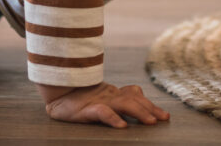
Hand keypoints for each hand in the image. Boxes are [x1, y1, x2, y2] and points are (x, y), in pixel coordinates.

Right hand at [39, 82, 170, 128]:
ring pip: (123, 104)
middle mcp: (109, 96)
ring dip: (139, 112)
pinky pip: (102, 113)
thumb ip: (117, 99)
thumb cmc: (77, 98)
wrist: (55, 93)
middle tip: (164, 118)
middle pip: (134, 100)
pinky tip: (122, 126)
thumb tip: (136, 100)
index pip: (135, 96)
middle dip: (150, 109)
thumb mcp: (100, 99)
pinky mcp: (86, 109)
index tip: (165, 115)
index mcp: (112, 94)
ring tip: (150, 122)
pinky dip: (114, 118)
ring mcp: (99, 101)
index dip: (150, 104)